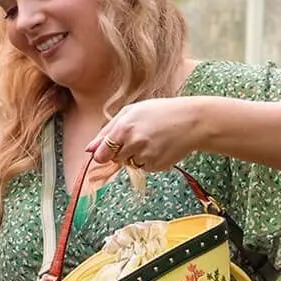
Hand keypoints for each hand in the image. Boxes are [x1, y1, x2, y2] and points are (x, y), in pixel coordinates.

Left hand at [87, 97, 204, 170]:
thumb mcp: (131, 112)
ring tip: (152, 140)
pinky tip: (160, 147)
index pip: (101, 155)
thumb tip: (89, 150)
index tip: (109, 150)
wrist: (192, 121)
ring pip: (130, 164)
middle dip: (122, 151)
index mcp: (123, 128)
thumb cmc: (160, 112)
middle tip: (139, 136)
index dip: (103, 154)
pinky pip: (144, 168)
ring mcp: (146, 156)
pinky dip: (150, 160)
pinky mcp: (157, 166)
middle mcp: (133, 143)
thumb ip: (107, 131)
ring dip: (136, 156)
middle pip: (115, 159)